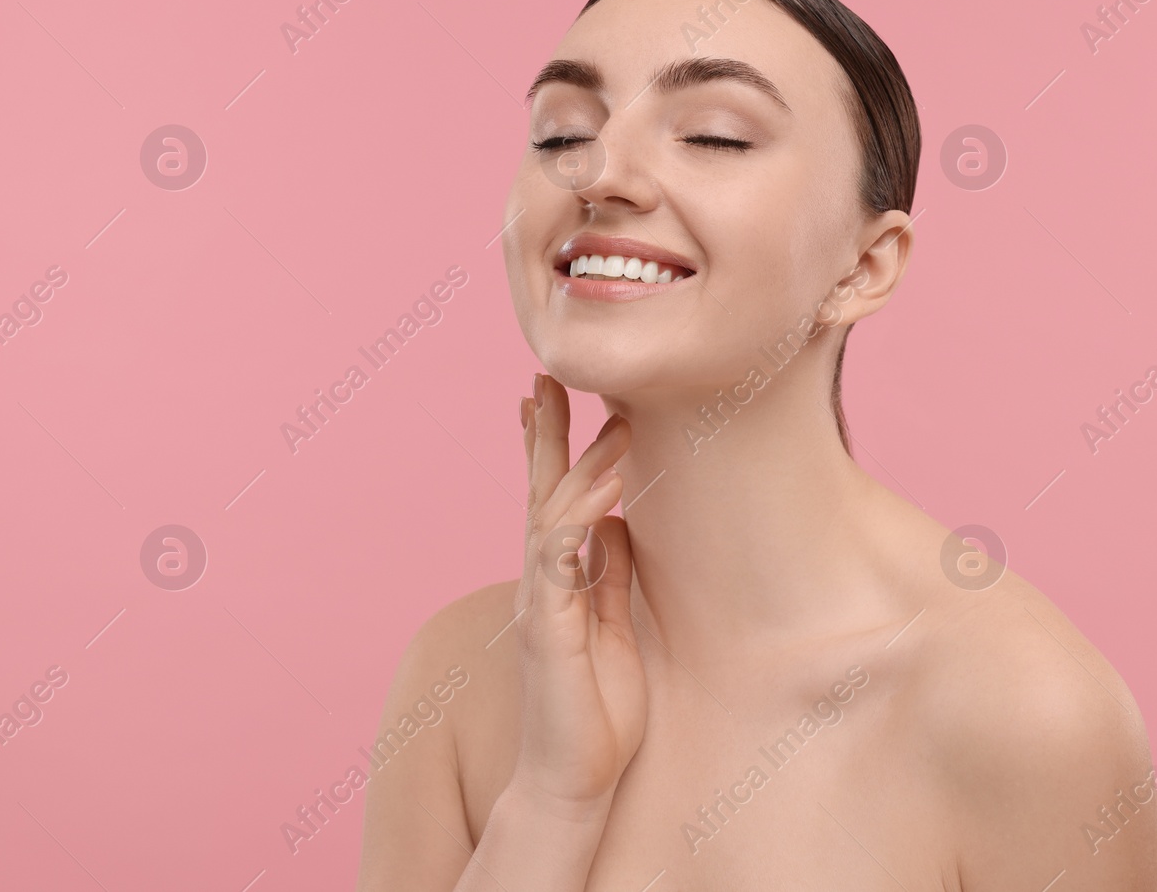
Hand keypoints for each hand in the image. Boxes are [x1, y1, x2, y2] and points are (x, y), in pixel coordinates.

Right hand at [509, 373, 646, 808]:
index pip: (550, 499)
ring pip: (551, 514)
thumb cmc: (595, 709)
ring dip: (580, 465)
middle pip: (536, 491)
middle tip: (543, 378)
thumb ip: (610, 574)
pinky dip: (582, 517)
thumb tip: (620, 524)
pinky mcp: (548, 625)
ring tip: (612, 423)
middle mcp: (541, 582)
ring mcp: (540, 601)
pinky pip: (561, 557)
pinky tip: (609, 489)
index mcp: (557, 579)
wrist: (572, 777)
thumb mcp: (614, 624)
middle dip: (542, 433)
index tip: (550, 397)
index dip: (549, 447)